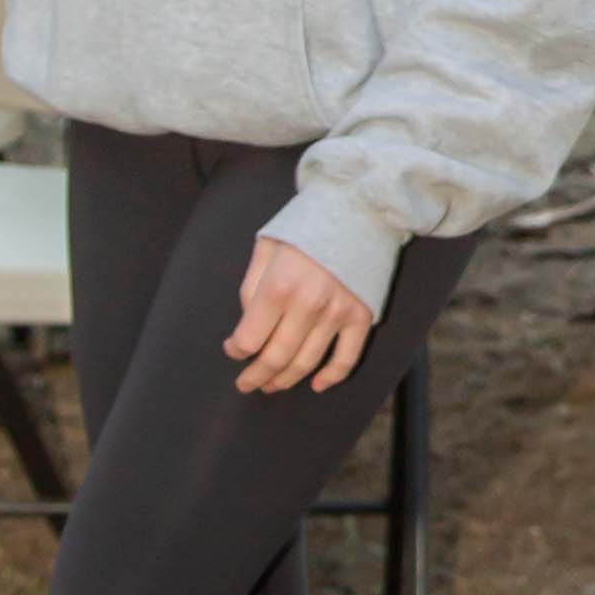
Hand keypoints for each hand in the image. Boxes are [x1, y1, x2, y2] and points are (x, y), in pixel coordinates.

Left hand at [227, 238, 373, 395]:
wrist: (358, 209)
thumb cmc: (306, 226)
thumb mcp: (266, 246)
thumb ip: (252, 286)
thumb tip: (248, 323)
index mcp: (278, 286)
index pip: (250, 338)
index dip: (236, 351)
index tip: (233, 351)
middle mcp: (308, 305)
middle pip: (276, 357)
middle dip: (256, 376)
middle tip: (246, 384)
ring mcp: (337, 313)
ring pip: (307, 362)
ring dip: (286, 380)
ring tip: (272, 385)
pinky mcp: (361, 316)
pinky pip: (346, 358)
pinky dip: (331, 377)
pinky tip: (316, 385)